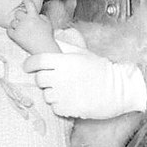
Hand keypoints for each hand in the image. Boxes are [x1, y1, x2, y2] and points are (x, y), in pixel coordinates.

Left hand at [7, 0, 58, 53]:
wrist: (43, 48)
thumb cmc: (46, 37)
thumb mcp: (47, 23)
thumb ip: (41, 16)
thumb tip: (36, 15)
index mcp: (33, 16)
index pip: (28, 4)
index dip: (26, 0)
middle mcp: (25, 21)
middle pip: (18, 12)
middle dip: (21, 15)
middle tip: (23, 19)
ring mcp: (19, 28)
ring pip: (12, 22)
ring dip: (16, 23)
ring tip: (21, 27)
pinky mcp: (15, 36)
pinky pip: (8, 30)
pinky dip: (11, 30)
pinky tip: (15, 31)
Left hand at [23, 51, 146, 118]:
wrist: (118, 90)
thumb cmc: (101, 70)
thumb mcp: (83, 53)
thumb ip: (64, 46)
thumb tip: (52, 37)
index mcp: (64, 61)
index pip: (37, 61)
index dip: (30, 63)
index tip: (28, 66)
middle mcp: (61, 78)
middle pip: (39, 79)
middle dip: (43, 78)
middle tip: (54, 79)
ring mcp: (63, 95)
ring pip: (46, 94)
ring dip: (52, 92)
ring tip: (67, 90)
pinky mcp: (67, 109)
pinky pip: (54, 107)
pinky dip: (60, 105)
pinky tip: (72, 99)